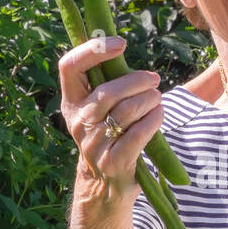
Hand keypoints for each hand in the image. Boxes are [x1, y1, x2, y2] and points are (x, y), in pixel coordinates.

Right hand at [58, 37, 164, 203]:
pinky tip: (158, 115)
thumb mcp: (98, 110)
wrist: (105, 184)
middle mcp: (78, 122)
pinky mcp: (113, 161)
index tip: (121, 43)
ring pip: (126, 111)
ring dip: (149, 100)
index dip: (93, 50)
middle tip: (154, 80)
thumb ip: (105, 83)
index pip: (69, 66)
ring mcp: (94, 144)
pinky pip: (138, 133)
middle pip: (108, 92)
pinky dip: (153, 120)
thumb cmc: (108, 135)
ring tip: (157, 98)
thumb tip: (118, 46)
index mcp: (71, 103)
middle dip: (137, 81)